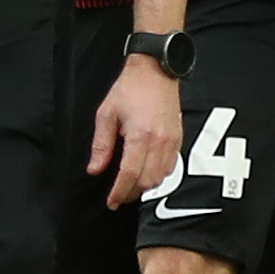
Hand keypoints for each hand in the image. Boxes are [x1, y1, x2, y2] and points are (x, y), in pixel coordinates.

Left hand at [92, 54, 184, 208]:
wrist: (156, 71)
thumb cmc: (130, 89)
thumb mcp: (106, 114)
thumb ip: (101, 145)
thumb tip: (95, 169)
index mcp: (140, 135)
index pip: (129, 174)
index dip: (119, 192)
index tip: (111, 202)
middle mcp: (160, 141)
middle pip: (147, 180)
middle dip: (131, 193)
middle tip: (118, 196)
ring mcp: (172, 140)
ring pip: (161, 176)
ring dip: (145, 186)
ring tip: (130, 187)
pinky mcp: (179, 138)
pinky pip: (170, 166)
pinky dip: (158, 175)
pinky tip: (146, 173)